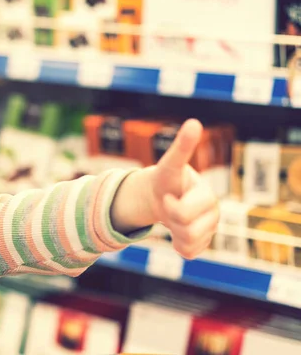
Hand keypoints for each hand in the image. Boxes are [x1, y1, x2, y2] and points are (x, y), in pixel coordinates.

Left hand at [150, 119, 218, 258]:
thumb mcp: (170, 164)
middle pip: (185, 228)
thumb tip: (194, 122)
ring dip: (174, 231)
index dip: (171, 206)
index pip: (184, 211)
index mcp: (207, 194)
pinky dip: (179, 246)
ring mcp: (210, 229)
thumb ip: (181, 147)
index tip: (168, 196)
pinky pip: (190, 254)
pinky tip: (177, 232)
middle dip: (170, 217)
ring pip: (189, 243)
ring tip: (173, 216)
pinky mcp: (204, 243)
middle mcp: (214, 212)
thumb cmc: (167, 179)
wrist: (162, 196)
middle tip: (168, 204)